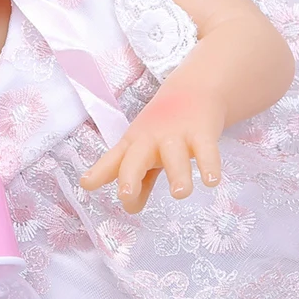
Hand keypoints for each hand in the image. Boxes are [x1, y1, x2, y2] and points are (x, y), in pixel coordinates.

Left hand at [79, 89, 223, 213]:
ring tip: (180, 193)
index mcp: (133, 146)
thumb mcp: (146, 151)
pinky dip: (209, 165)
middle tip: (126, 194)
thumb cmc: (163, 129)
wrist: (193, 90)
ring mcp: (176, 136)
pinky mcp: (201, 133)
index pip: (113, 161)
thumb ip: (140, 180)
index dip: (99, 172)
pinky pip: (206, 150)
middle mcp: (150, 141)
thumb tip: (132, 207)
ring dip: (178, 174)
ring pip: (174, 156)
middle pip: (136, 158)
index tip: (86, 184)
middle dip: (130, 176)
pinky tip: (212, 181)